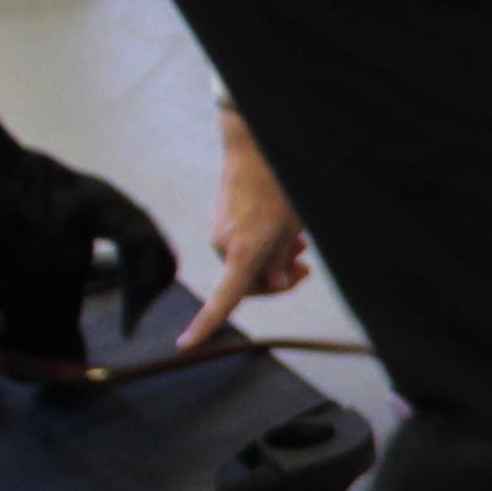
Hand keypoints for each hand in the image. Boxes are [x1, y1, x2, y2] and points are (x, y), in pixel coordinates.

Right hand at [170, 104, 307, 352]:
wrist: (254, 145)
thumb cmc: (279, 184)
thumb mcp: (291, 227)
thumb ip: (280, 259)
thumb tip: (271, 283)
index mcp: (242, 249)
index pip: (226, 295)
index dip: (206, 323)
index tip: (187, 345)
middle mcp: (224, 245)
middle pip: (250, 285)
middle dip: (278, 279)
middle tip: (304, 265)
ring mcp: (219, 234)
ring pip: (249, 267)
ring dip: (275, 262)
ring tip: (299, 244)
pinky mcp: (220, 226)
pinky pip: (243, 251)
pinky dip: (264, 249)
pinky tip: (285, 236)